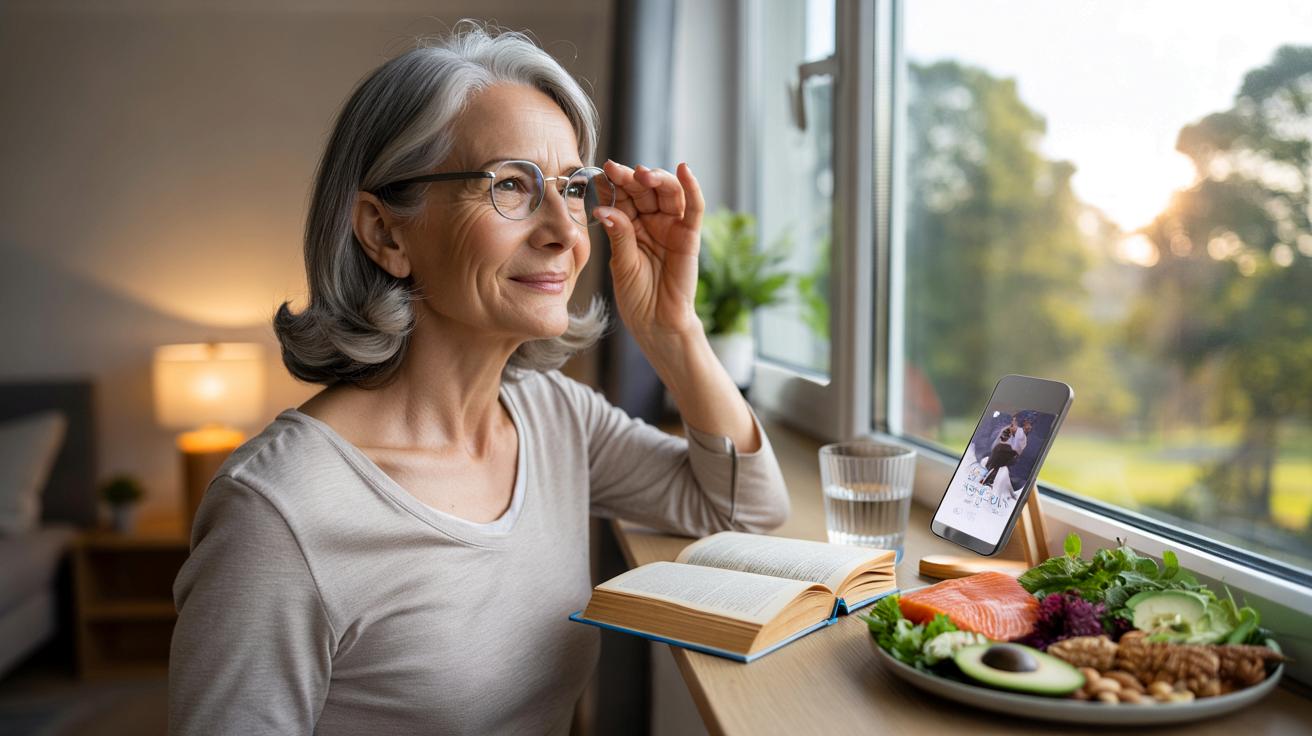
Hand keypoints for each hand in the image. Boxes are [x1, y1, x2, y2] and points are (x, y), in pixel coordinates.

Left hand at [593, 161, 704, 340]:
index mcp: (629, 225)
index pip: (622, 197)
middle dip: (630, 177)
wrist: (656, 324)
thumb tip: (604, 208)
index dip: (611, 183)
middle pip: (643, 190)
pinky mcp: (690, 237)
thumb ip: (619, 235)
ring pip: (667, 192)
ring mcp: (672, 227)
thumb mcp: (621, 264)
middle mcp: (651, 221)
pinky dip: (692, 188)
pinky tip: (685, 170)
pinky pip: (695, 209)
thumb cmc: (637, 297)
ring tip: (642, 173)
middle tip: (615, 169)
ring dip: (656, 178)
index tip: (596, 173)